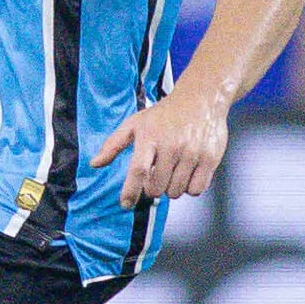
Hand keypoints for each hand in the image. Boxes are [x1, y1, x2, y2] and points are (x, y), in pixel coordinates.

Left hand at [93, 89, 229, 209]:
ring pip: (176, 192)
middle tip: (157, 173)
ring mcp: (192, 152)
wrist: (201, 98)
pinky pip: (197, 190)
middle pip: (157, 188)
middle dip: (153, 187)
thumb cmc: (164, 114)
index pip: (138, 170)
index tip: (125, 204)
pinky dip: (190, 187)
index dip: (130, 191)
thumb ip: (113, 145)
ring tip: (173, 169)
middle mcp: (172, 145)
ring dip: (172, 188)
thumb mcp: (135, 123)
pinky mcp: (210, 158)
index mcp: (150, 137)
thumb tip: (94, 164)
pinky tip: (188, 172)